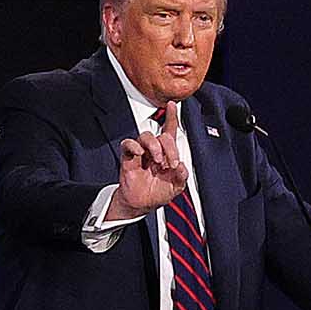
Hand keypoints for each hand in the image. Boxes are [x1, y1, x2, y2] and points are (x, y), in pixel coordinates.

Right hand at [113, 100, 190, 215]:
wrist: (143, 203)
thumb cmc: (158, 192)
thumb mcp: (176, 186)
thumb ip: (182, 176)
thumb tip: (182, 166)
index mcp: (167, 154)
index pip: (169, 132)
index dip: (171, 118)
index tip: (172, 106)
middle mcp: (154, 150)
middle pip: (161, 135)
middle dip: (170, 147)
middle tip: (171, 162)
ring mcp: (141, 152)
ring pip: (146, 136)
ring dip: (155, 146)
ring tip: (158, 161)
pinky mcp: (129, 157)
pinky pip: (128, 144)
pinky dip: (134, 146)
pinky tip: (141, 154)